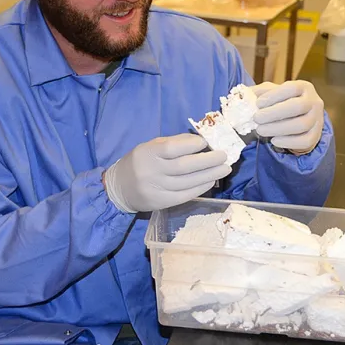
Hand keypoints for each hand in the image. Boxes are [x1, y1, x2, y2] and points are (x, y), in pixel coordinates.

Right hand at [103, 134, 231, 212]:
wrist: (119, 188)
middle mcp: (152, 171)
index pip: (172, 148)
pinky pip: (185, 196)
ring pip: (187, 182)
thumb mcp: (151, 146)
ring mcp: (156, 189)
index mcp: (148, 153)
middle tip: (225, 156)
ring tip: (224, 169)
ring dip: (209, 175)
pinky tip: (211, 181)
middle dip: (208, 161)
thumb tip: (201, 141)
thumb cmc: (141, 161)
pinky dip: (200, 188)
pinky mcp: (161, 203)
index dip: (192, 145)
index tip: (206, 142)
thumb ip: (174, 143)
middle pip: (184, 167)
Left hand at [253, 81, 323, 154]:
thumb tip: (244, 96)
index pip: (291, 88)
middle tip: (256, 119)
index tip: (258, 104)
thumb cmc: (281, 103)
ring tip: (260, 131)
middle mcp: (314, 102)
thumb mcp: (271, 93)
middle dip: (274, 113)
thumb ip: (259, 93)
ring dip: (278, 129)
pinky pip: (304, 141)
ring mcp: (317, 120)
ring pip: (301, 125)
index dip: (274, 95)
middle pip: (297, 106)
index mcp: (304, 87)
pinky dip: (288, 142)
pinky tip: (274, 141)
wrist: (297, 120)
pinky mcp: (315, 136)